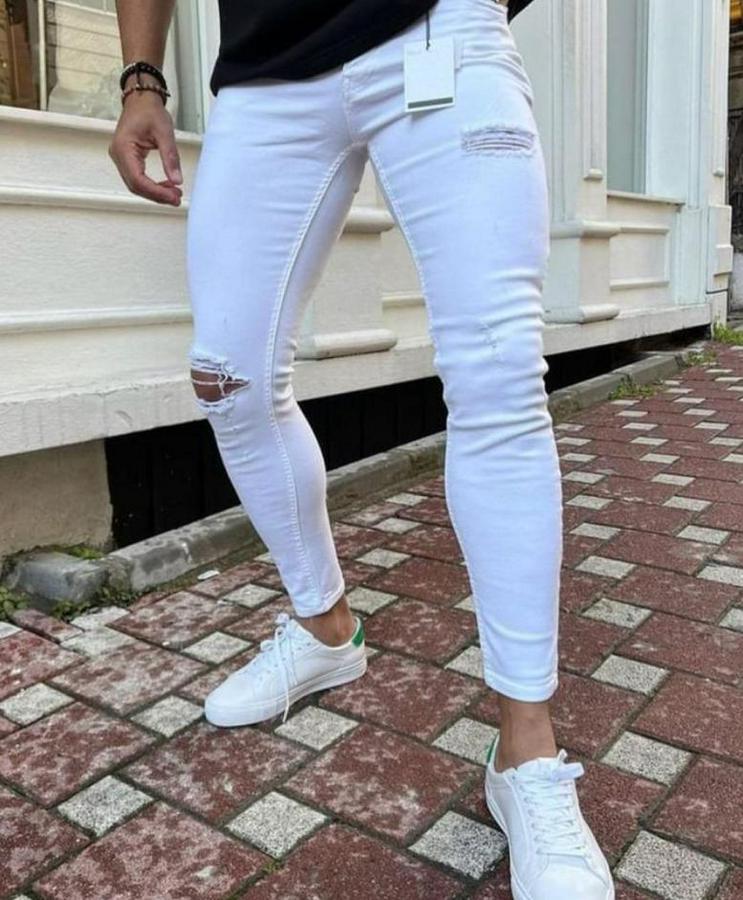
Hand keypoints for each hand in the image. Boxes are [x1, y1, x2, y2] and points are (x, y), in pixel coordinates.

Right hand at [108, 85, 182, 205]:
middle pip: (136, 186)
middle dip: (157, 195)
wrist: (141, 100)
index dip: (156, 192)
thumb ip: (171, 157)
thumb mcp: (164, 132)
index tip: (173, 196)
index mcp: (123, 148)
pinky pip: (137, 179)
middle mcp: (118, 155)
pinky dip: (152, 186)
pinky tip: (166, 186)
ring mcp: (120, 158)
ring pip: (136, 185)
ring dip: (155, 193)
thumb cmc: (149, 110)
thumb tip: (177, 180)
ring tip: (174, 194)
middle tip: (177, 198)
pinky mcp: (126, 160)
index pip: (138, 179)